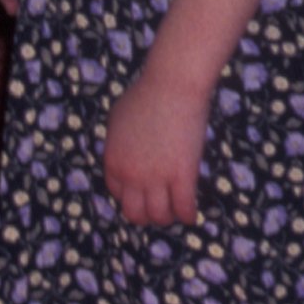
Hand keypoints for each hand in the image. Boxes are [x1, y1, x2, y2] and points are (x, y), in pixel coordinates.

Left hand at [104, 63, 210, 225]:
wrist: (172, 86)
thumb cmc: (146, 95)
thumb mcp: (117, 119)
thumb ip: (116, 142)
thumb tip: (122, 155)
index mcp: (112, 160)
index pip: (117, 194)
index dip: (131, 197)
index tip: (142, 195)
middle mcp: (130, 175)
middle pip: (134, 213)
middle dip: (146, 215)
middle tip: (159, 209)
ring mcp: (156, 178)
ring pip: (159, 216)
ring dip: (168, 217)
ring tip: (176, 211)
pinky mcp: (182, 177)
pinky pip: (184, 210)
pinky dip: (188, 215)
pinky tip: (191, 213)